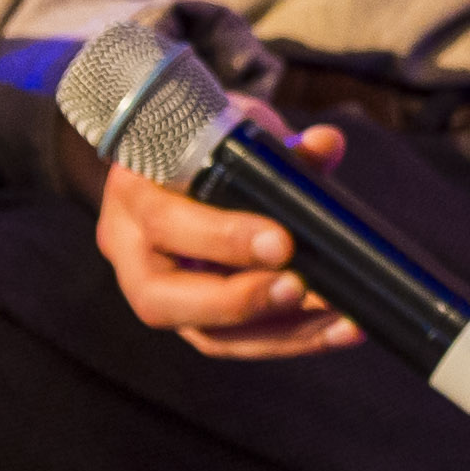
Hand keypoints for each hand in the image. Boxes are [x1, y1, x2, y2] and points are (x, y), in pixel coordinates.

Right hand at [89, 98, 363, 359]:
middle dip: (238, 300)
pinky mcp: (190, 318)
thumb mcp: (239, 128)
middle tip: (300, 288)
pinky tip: (338, 330)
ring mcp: (156, 291)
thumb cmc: (212, 141)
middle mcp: (129, 249)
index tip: (282, 244)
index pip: (166, 223)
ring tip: (340, 322)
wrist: (192, 158)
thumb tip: (324, 145)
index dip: (223, 238)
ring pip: (205, 333)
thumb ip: (280, 143)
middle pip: (163, 298)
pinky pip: (235, 342)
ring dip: (279, 333)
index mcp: (133, 192)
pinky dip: (290, 339)